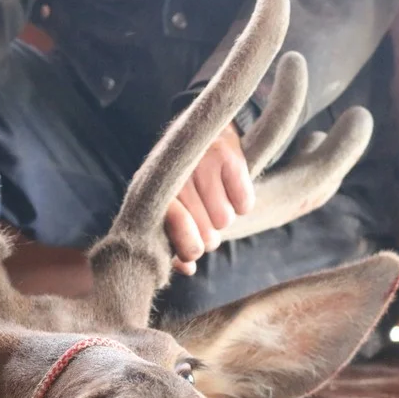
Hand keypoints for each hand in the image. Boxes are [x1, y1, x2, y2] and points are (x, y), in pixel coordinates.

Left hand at [165, 122, 253, 275]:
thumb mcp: (168, 206)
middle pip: (205, 236)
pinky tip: (230, 190)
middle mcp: (175, 175)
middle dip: (207, 236)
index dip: (186, 245)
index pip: (174, 231)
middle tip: (203, 220)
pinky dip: (241, 203)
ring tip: (213, 199)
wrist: (198, 128)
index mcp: (154, 193)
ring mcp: (201, 162)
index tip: (191, 253)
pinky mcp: (229, 153)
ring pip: (224, 221)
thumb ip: (172, 241)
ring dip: (222, 218)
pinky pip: (244, 203)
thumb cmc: (179, 180)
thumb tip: (188, 269)